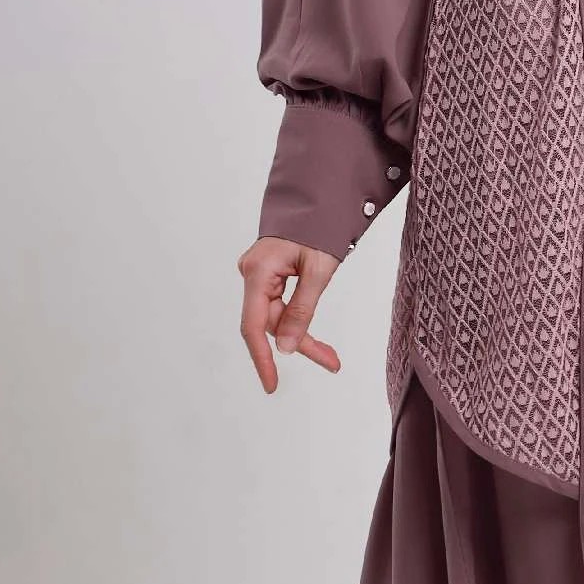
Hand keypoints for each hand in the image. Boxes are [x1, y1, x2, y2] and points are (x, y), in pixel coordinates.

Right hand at [239, 235, 341, 390]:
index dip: (262, 358)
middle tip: (332, 363)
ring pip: (276, 316)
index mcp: (258, 271)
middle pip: (269, 323)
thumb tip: (284, 347)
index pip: (253, 325)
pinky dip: (297, 320)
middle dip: (300, 344)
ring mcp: (257, 274)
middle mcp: (251, 273)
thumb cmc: (320, 227)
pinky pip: (279, 305)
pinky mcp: (266, 275)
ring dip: (301, 335)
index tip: (271, 384)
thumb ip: (301, 310)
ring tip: (331, 356)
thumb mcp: (319, 270)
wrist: (320, 199)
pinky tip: (312, 338)